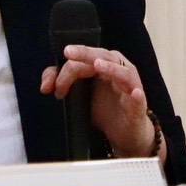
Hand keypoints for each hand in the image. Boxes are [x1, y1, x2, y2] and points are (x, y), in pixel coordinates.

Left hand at [41, 46, 157, 157]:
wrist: (125, 133)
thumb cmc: (105, 110)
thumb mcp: (80, 96)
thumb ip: (63, 84)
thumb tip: (46, 85)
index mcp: (104, 66)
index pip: (84, 58)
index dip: (64, 69)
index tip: (48, 85)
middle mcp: (118, 71)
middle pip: (103, 56)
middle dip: (85, 54)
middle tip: (68, 52)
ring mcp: (131, 86)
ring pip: (123, 73)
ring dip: (111, 68)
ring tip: (98, 65)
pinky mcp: (138, 105)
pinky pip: (139, 97)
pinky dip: (136, 94)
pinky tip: (134, 93)